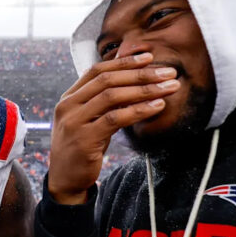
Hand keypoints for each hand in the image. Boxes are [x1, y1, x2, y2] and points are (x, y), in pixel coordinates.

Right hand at [47, 52, 177, 203]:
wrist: (65, 179)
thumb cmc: (81, 147)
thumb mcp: (88, 119)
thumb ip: (103, 101)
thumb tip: (131, 78)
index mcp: (69, 98)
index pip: (96, 71)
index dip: (123, 62)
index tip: (149, 57)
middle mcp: (68, 106)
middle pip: (107, 80)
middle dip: (141, 74)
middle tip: (168, 72)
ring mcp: (74, 122)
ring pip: (112, 96)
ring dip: (145, 90)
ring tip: (170, 88)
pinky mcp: (84, 139)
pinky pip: (116, 119)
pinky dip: (139, 110)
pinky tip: (157, 106)